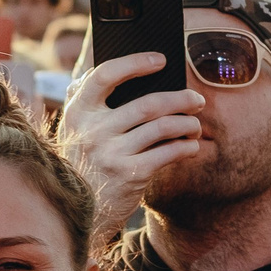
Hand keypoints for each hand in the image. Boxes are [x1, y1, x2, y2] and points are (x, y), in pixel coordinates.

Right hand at [58, 46, 204, 234]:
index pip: (104, 75)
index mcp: (77, 111)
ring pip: (163, 127)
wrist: (79, 210)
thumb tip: (107, 65)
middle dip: (180, 99)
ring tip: (195, 125)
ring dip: (187, 124)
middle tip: (197, 100)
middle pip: (148, 104)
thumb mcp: (74, 128)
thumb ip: (82, 97)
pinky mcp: (130, 175)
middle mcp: (93, 131)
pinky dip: (186, 147)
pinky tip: (191, 146)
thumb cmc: (83, 161)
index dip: (134, 63)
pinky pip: (168, 153)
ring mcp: (111, 154)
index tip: (161, 60)